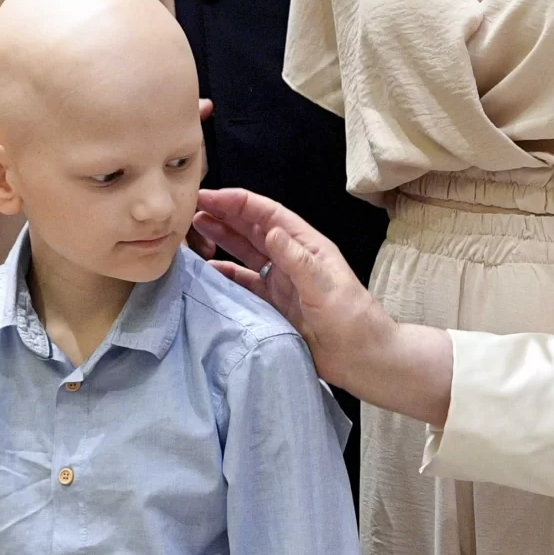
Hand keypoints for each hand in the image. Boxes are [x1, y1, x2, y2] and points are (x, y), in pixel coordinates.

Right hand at [195, 188, 452, 424]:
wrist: (362, 359)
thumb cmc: (352, 320)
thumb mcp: (326, 287)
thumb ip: (298, 260)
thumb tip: (272, 231)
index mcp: (307, 246)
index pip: (268, 214)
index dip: (238, 202)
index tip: (208, 195)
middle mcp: (292, 259)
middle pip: (253, 229)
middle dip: (224, 215)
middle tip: (191, 208)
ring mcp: (282, 282)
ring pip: (246, 252)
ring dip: (222, 239)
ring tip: (194, 230)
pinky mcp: (274, 304)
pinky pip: (245, 283)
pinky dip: (226, 275)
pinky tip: (208, 270)